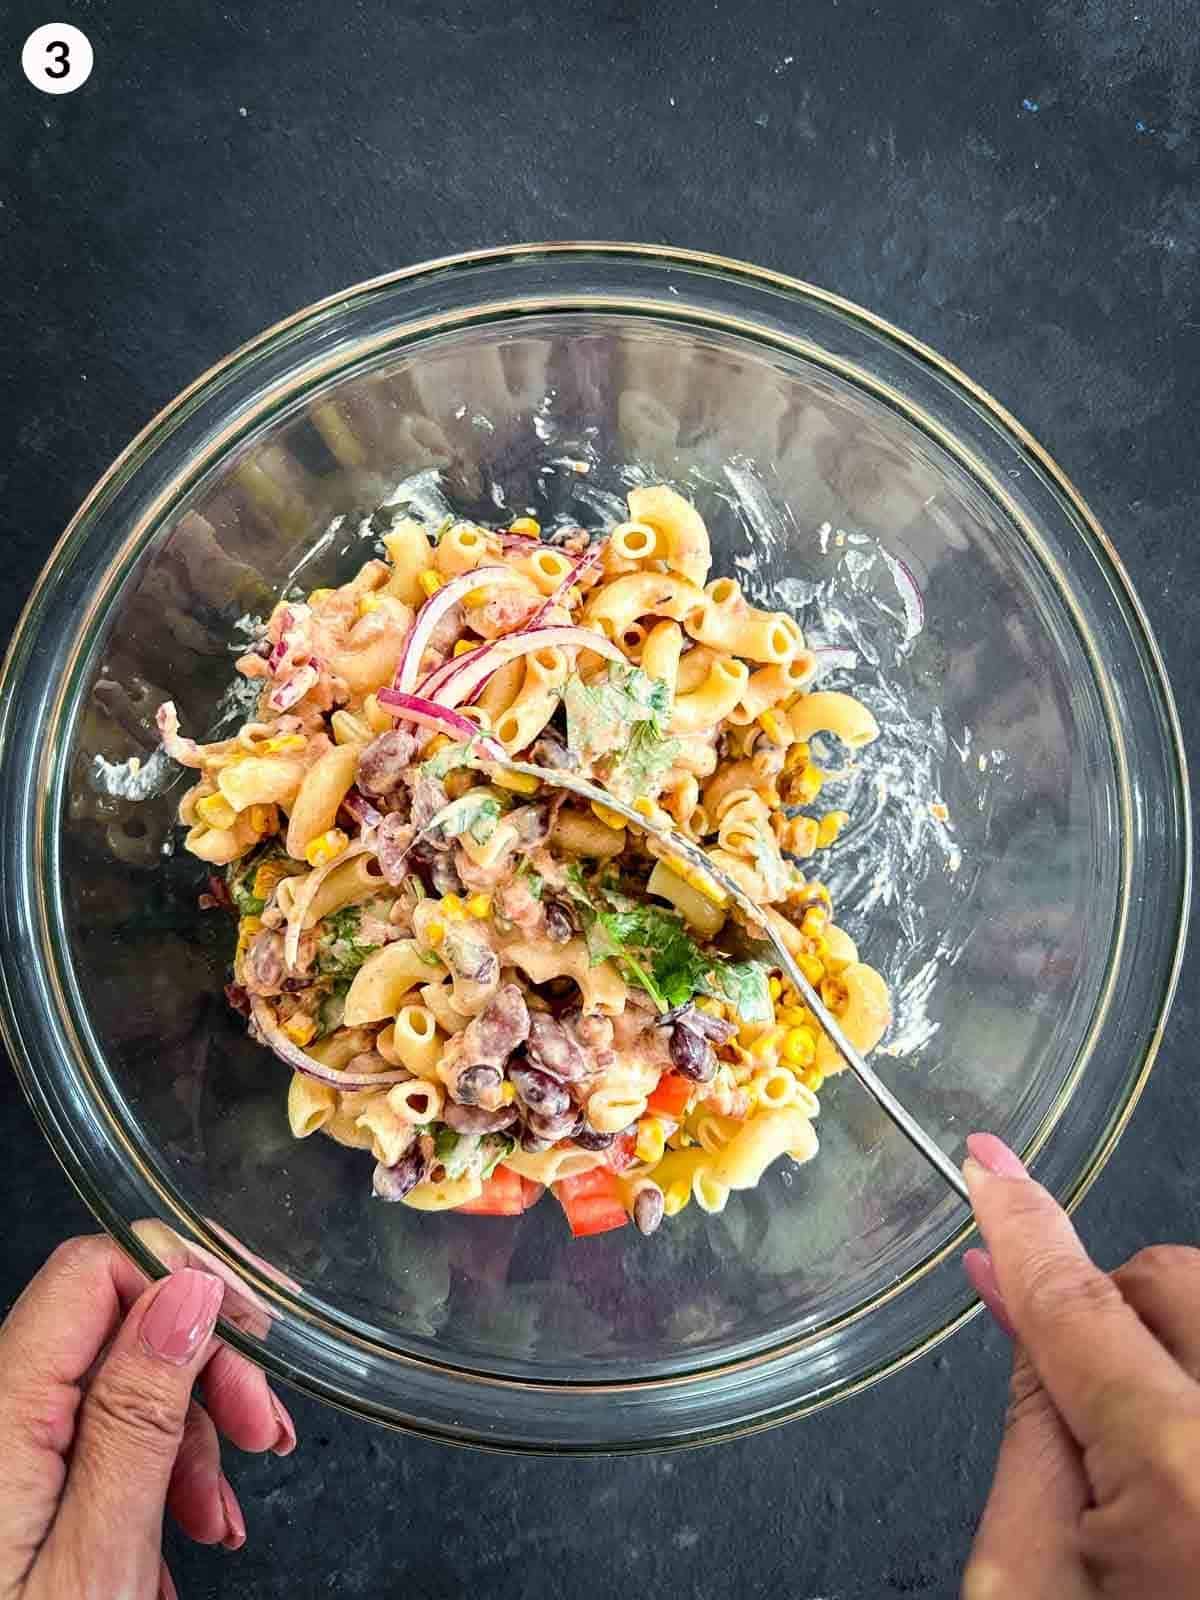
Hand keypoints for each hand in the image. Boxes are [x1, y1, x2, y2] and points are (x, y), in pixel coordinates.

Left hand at [0, 1230, 296, 1599]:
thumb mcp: (94, 1564)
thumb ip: (137, 1419)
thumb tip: (190, 1290)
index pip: (93, 1269)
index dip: (186, 1276)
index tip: (260, 1334)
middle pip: (115, 1323)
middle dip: (205, 1367)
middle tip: (267, 1434)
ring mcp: (4, 1455)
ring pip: (115, 1385)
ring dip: (189, 1436)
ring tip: (218, 1520)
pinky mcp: (15, 1488)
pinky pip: (94, 1442)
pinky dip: (153, 1476)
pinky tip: (177, 1537)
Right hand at [961, 1133, 1199, 1598]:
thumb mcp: (1029, 1592)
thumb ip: (1027, 1442)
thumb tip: (1018, 1314)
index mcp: (1187, 1481)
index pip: (1074, 1301)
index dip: (1018, 1219)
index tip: (991, 1161)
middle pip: (1171, 1277)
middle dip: (1114, 1312)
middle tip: (1097, 1414)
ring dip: (1179, 1350)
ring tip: (1170, 1465)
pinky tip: (1188, 1450)